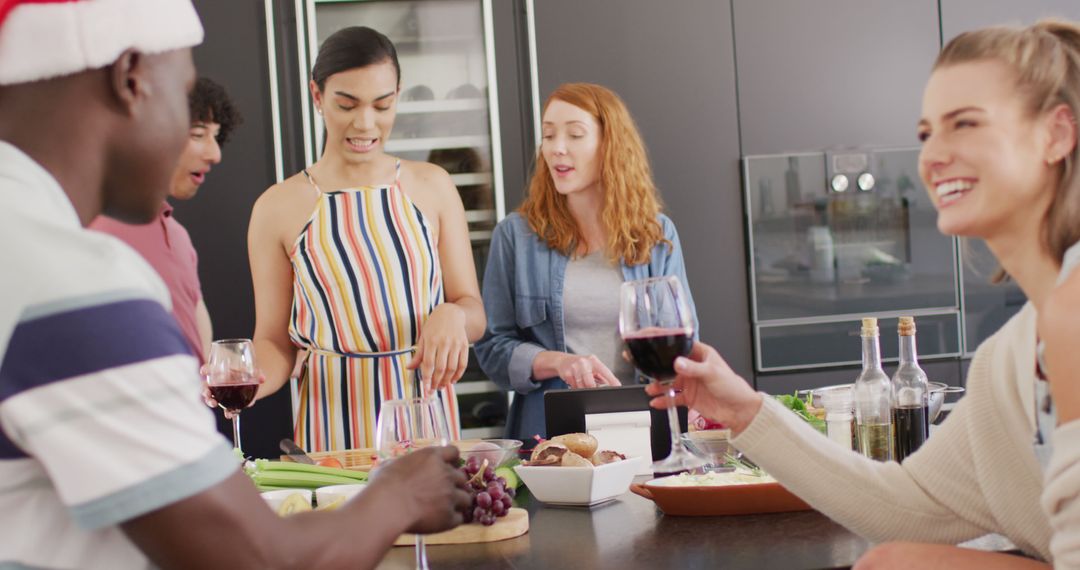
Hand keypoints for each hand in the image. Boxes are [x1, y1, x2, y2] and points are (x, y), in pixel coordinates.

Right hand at [200, 365, 263, 418]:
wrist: (253, 384)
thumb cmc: (248, 374)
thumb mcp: (253, 372)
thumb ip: (257, 374)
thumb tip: (262, 378)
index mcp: (222, 373)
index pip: (210, 370)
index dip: (206, 370)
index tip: (203, 371)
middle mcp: (218, 384)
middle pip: (206, 386)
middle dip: (205, 390)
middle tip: (207, 394)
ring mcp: (221, 395)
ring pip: (211, 398)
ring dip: (210, 401)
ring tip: (214, 404)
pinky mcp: (229, 404)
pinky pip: (226, 408)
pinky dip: (228, 412)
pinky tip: (230, 414)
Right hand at [367, 446, 470, 533]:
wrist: (387, 507)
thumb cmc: (383, 485)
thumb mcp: (391, 466)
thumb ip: (402, 465)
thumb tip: (393, 466)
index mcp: (432, 457)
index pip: (453, 452)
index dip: (451, 461)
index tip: (447, 467)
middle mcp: (446, 474)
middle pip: (462, 477)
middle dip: (455, 484)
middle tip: (443, 492)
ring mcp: (451, 495)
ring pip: (466, 498)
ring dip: (458, 502)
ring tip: (445, 508)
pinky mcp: (450, 517)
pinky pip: (459, 518)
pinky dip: (452, 520)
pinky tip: (441, 521)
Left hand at [408, 304, 469, 394]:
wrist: (451, 313)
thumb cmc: (434, 326)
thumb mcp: (423, 337)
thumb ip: (418, 354)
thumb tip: (409, 368)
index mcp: (431, 341)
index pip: (428, 364)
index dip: (427, 379)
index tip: (426, 390)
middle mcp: (444, 343)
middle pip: (441, 368)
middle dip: (436, 382)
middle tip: (433, 390)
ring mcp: (456, 344)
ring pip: (452, 368)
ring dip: (447, 380)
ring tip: (442, 386)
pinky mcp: (464, 345)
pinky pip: (463, 364)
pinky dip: (459, 375)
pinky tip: (453, 380)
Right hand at [552, 353, 620, 388]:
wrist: (562, 360)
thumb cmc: (581, 365)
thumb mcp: (592, 367)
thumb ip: (601, 376)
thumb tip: (612, 386)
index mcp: (593, 360)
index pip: (605, 372)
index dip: (612, 380)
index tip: (617, 387)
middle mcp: (584, 362)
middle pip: (591, 383)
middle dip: (593, 389)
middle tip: (595, 392)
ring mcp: (574, 367)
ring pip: (581, 387)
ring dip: (583, 389)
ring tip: (582, 383)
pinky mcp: (566, 373)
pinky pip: (573, 387)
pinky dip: (576, 387)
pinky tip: (575, 382)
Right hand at [643, 342, 762, 434]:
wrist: (739, 411)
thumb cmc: (732, 387)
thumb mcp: (712, 373)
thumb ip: (694, 369)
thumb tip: (678, 363)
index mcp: (700, 355)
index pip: (680, 345)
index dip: (666, 342)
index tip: (651, 340)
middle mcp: (693, 367)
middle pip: (670, 364)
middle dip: (657, 366)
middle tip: (644, 366)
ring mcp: (690, 383)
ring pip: (669, 382)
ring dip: (658, 385)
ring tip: (650, 388)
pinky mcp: (689, 397)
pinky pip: (673, 398)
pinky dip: (664, 400)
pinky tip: (657, 401)